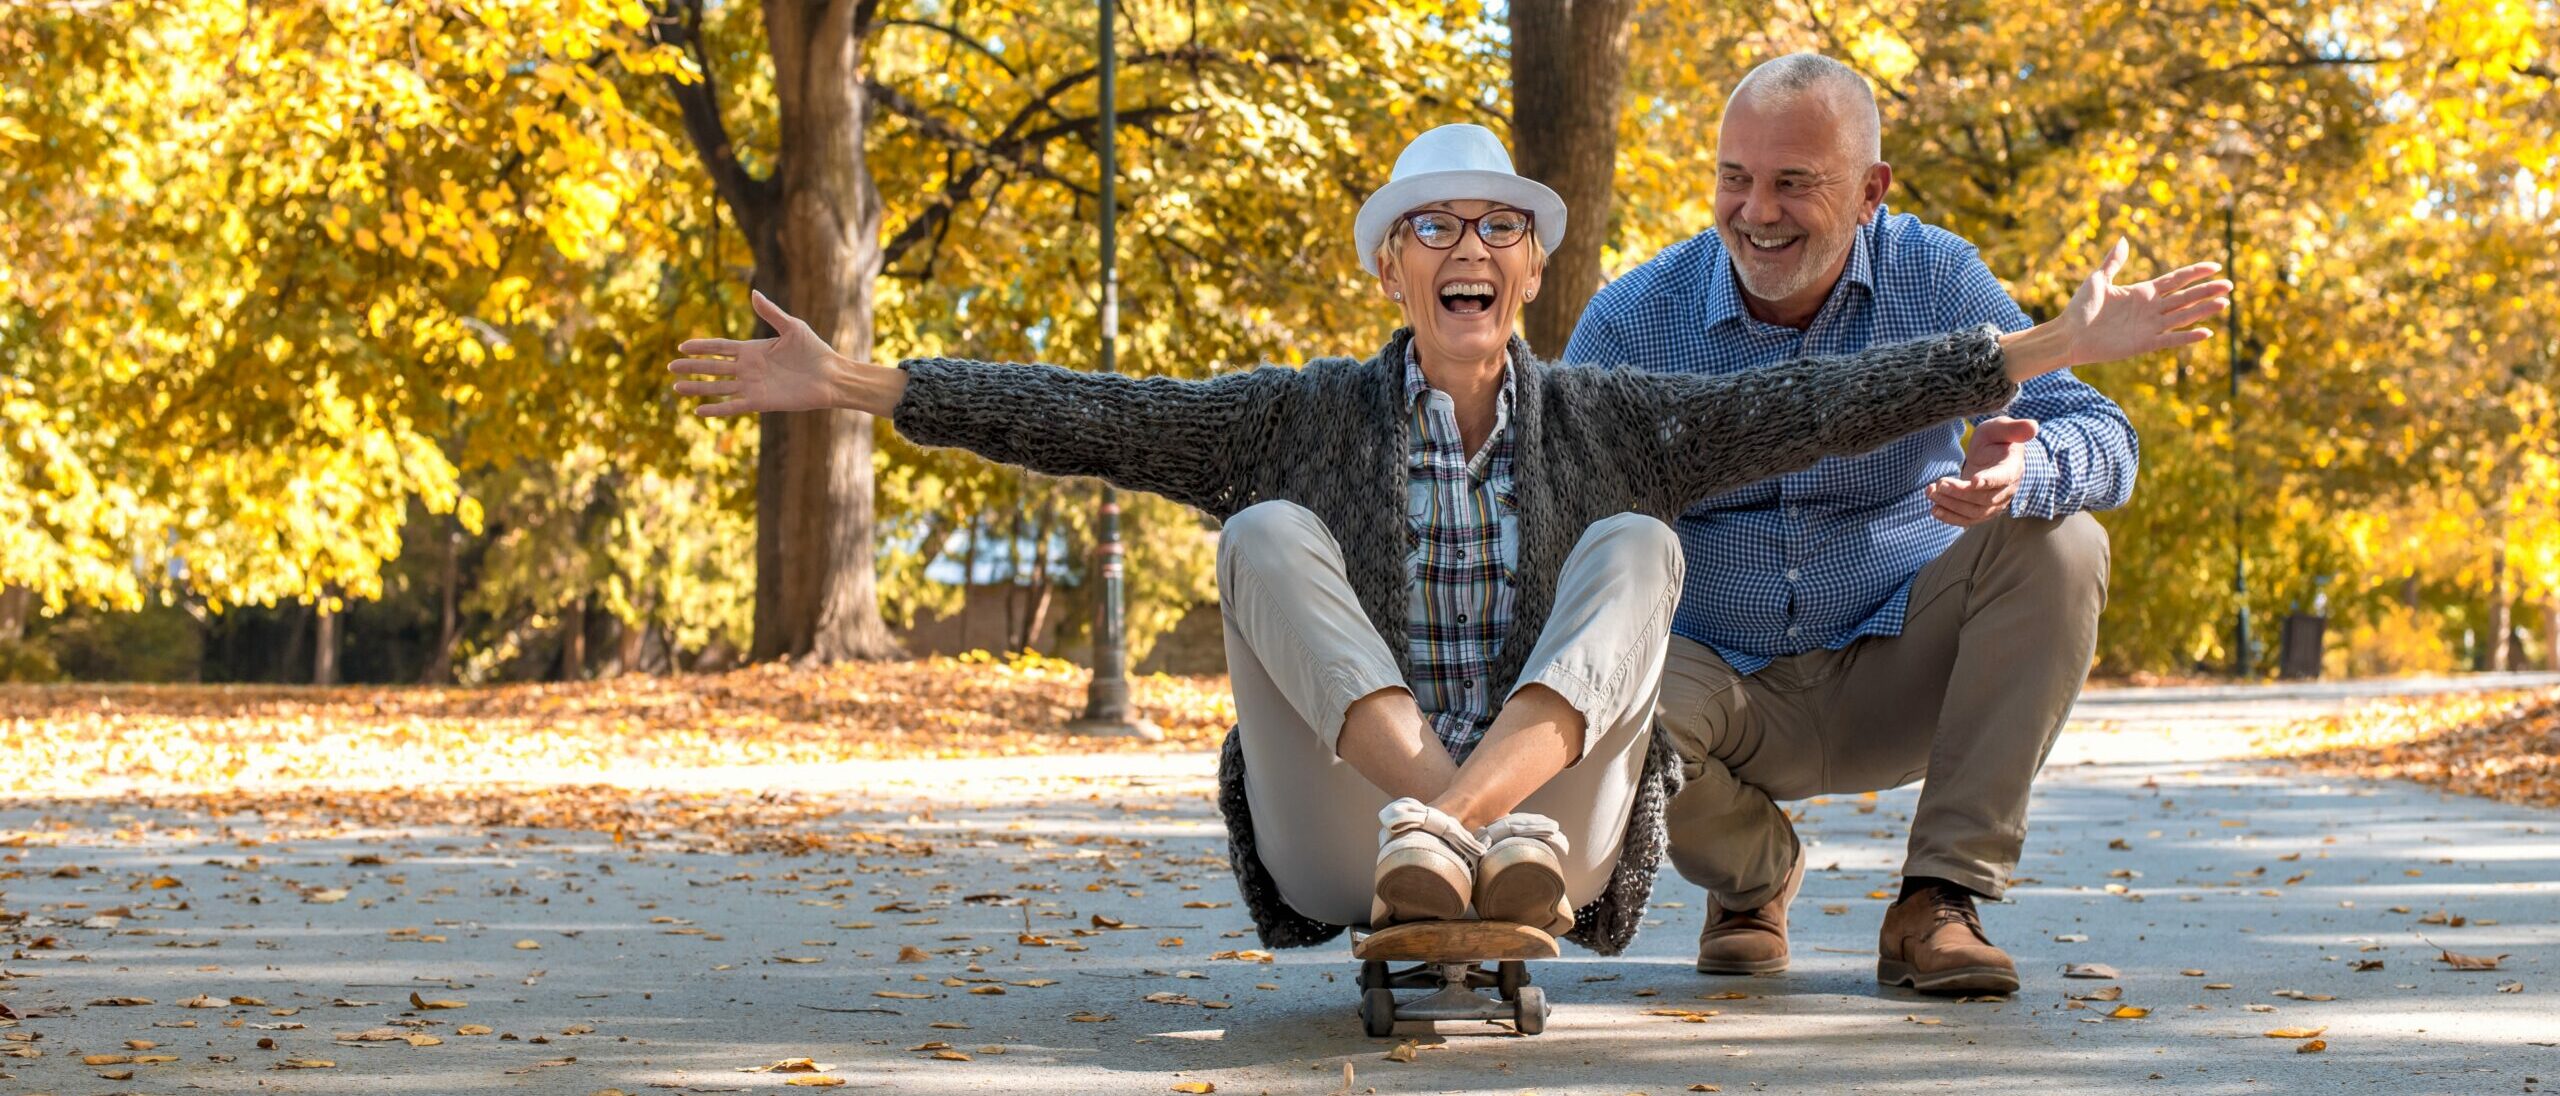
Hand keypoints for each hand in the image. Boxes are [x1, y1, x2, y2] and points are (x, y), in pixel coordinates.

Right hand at [667, 291, 855, 416]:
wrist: (831, 376)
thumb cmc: (815, 351)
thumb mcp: (792, 327)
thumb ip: (771, 312)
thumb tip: (753, 292)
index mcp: (753, 349)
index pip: (720, 347)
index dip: (701, 347)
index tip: (682, 346)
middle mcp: (749, 368)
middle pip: (713, 368)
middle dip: (691, 368)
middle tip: (670, 368)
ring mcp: (753, 386)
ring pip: (718, 387)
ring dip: (697, 388)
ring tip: (676, 389)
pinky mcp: (761, 402)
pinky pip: (734, 406)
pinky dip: (717, 409)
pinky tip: (699, 411)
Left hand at [1926, 416, 2035, 525]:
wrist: (1993, 454)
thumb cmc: (1996, 438)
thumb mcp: (2001, 428)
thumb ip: (2014, 428)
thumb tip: (2034, 426)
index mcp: (2012, 468)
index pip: (2003, 478)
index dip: (1989, 480)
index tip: (1973, 480)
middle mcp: (2006, 490)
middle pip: (1984, 498)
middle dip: (1960, 493)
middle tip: (1939, 483)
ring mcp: (1995, 503)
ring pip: (1974, 512)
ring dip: (1951, 505)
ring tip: (1931, 492)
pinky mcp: (1982, 510)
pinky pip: (1968, 520)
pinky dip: (1951, 517)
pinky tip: (1935, 509)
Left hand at [2049, 238, 2231, 371]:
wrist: (2069, 335)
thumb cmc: (2080, 308)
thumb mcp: (2097, 280)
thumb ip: (2114, 262)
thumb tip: (2124, 240)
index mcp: (2142, 291)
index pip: (2176, 280)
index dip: (2195, 273)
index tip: (2215, 266)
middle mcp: (2151, 308)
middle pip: (2186, 297)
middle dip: (2207, 290)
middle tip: (2230, 285)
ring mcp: (2149, 326)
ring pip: (2183, 316)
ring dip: (2203, 311)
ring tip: (2224, 304)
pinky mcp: (2144, 343)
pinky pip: (2170, 340)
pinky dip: (2188, 337)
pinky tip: (2206, 333)